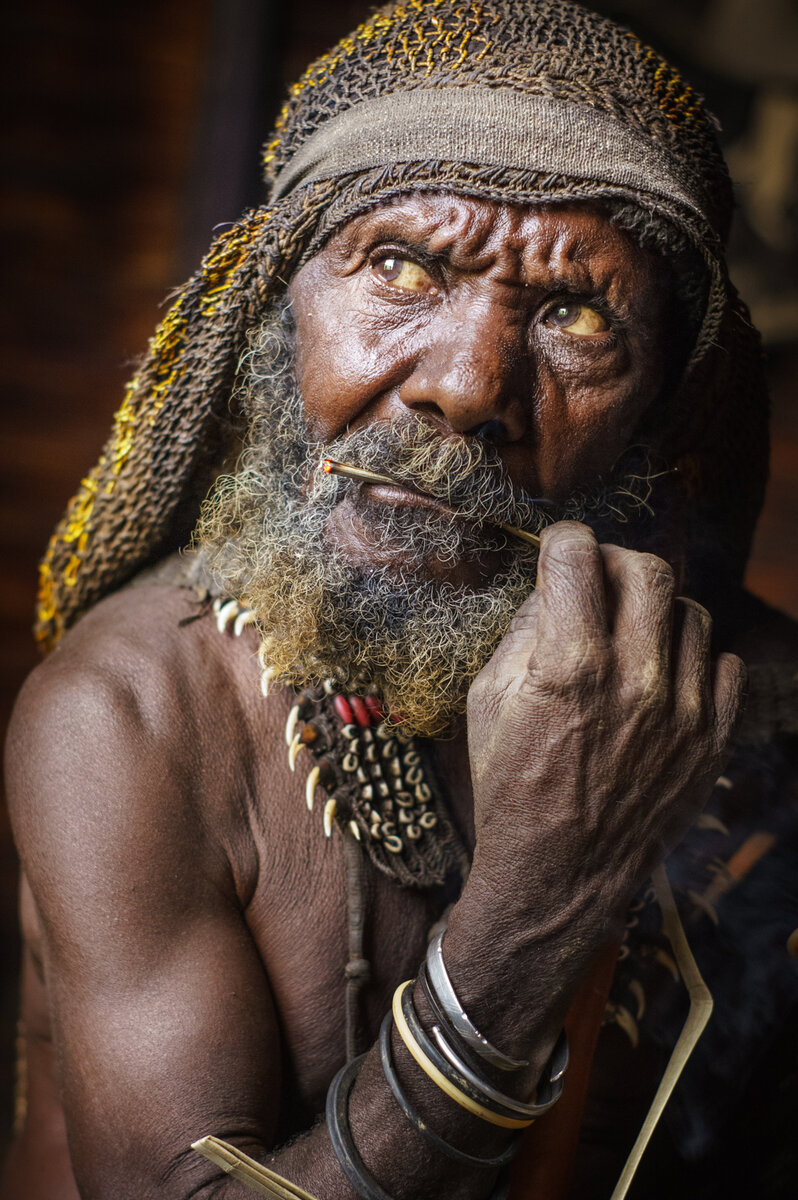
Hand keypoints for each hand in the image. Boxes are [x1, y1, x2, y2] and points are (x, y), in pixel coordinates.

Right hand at [465, 522, 745, 932]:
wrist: (559, 875)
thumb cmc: (511, 786)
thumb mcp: (487, 700)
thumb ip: (524, 630)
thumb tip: (555, 586)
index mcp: (569, 666)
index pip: (578, 554)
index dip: (562, 543)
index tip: (560, 552)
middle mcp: (635, 680)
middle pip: (648, 568)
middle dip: (616, 562)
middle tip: (599, 584)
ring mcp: (683, 711)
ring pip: (690, 612)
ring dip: (655, 613)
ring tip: (629, 640)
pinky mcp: (712, 740)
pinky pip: (723, 663)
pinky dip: (692, 660)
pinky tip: (661, 679)